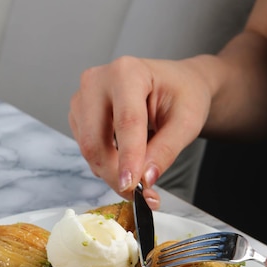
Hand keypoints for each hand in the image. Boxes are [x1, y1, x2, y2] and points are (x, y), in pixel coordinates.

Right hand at [69, 55, 212, 207]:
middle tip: (139, 194)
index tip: (132, 187)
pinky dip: (106, 165)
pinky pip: (88, 150)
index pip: (125, 122)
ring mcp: (83, 98)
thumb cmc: (183, 95)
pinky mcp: (79, 115)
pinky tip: (126, 161)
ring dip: (111, 172)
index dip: (128, 159)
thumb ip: (166, 151)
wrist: (176, 84)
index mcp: (127, 72)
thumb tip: (145, 179)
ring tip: (139, 177)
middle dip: (115, 174)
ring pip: (88, 149)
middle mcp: (97, 81)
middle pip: (95, 140)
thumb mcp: (187, 122)